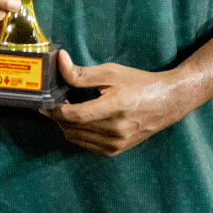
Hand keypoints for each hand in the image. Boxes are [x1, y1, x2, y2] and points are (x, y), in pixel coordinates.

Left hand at [44, 51, 194, 156]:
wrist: (166, 102)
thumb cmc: (138, 83)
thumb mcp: (111, 72)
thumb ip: (82, 73)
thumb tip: (60, 61)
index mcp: (114, 108)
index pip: (74, 115)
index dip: (55, 109)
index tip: (45, 100)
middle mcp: (115, 131)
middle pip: (72, 128)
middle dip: (57, 115)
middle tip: (53, 101)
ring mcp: (115, 144)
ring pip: (76, 138)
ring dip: (66, 125)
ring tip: (67, 108)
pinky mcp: (115, 150)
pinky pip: (86, 145)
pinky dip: (77, 133)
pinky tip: (80, 119)